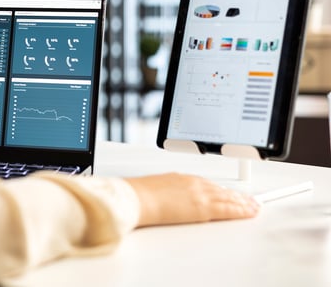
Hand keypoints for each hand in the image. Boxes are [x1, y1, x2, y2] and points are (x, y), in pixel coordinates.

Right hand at [124, 173, 259, 226]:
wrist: (138, 198)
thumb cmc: (141, 193)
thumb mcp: (157, 186)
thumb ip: (171, 190)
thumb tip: (173, 197)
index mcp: (183, 178)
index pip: (210, 184)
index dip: (223, 190)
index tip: (230, 193)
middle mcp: (195, 184)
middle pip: (222, 190)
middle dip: (238, 196)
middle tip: (250, 200)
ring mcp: (200, 195)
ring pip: (228, 198)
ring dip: (242, 202)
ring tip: (253, 207)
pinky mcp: (202, 208)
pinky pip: (227, 210)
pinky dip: (240, 211)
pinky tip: (248, 213)